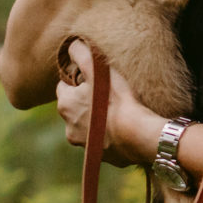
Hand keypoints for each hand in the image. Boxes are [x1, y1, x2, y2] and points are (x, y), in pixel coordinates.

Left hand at [56, 39, 158, 166]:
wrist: (138, 135)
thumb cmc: (118, 100)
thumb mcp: (98, 70)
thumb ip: (82, 54)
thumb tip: (72, 45)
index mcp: (64, 105)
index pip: (64, 86)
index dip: (78, 80)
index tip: (94, 78)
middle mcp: (68, 127)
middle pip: (75, 107)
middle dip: (86, 101)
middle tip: (106, 93)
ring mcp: (83, 145)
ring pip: (86, 126)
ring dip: (96, 119)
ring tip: (116, 111)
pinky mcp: (99, 157)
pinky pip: (100, 141)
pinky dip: (107, 135)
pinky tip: (122, 127)